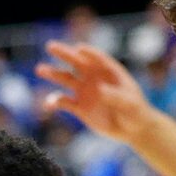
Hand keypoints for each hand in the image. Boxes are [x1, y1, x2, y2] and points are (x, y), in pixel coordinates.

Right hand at [36, 41, 150, 141]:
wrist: (132, 129)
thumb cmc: (136, 112)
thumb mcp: (130, 105)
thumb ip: (116, 97)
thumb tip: (99, 90)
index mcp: (109, 71)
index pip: (97, 58)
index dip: (89, 53)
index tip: (79, 49)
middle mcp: (94, 77)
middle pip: (77, 62)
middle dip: (64, 54)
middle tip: (50, 46)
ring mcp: (85, 91)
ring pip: (66, 79)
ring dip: (54, 73)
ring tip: (40, 69)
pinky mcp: (79, 107)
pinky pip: (64, 102)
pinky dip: (55, 102)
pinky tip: (48, 104)